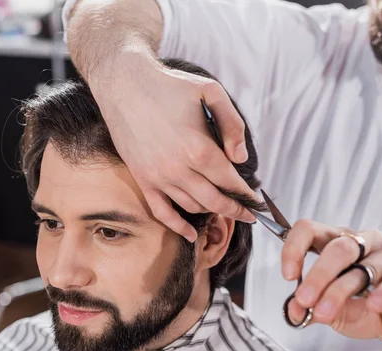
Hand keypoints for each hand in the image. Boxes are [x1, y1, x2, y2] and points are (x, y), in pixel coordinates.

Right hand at [88, 52, 256, 241]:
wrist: (124, 85)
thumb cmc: (169, 86)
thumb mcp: (211, 92)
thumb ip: (232, 125)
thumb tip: (240, 159)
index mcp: (199, 148)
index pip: (230, 181)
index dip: (246, 194)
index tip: (257, 202)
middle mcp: (179, 168)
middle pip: (215, 200)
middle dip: (236, 210)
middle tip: (249, 215)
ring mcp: (158, 177)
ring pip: (192, 207)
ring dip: (212, 211)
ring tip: (224, 210)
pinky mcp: (143, 179)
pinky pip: (162, 212)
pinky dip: (178, 227)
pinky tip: (191, 234)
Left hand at [281, 219, 381, 349]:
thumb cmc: (366, 308)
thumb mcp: (332, 311)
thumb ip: (312, 308)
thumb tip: (294, 311)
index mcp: (338, 241)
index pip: (310, 229)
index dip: (295, 248)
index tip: (288, 275)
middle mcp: (364, 241)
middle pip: (337, 247)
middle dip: (317, 275)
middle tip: (304, 300)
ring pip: (362, 266)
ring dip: (339, 291)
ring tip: (325, 313)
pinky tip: (372, 305)